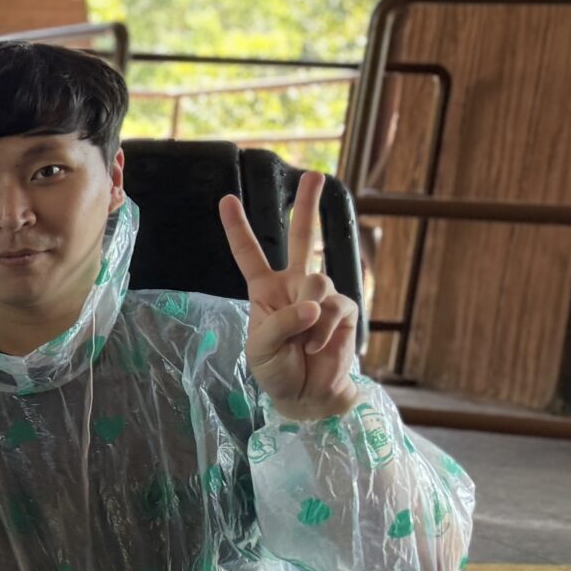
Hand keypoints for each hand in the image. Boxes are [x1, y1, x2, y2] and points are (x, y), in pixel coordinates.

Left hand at [222, 172, 358, 421]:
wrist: (306, 394)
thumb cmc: (276, 369)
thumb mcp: (261, 349)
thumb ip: (280, 323)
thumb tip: (314, 304)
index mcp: (265, 289)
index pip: (249, 253)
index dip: (238, 228)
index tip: (226, 199)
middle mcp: (294, 284)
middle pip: (302, 238)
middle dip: (308, 205)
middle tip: (314, 176)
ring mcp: (321, 295)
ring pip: (318, 283)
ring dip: (310, 317)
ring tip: (304, 343)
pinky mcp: (344, 310)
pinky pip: (336, 308)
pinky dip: (325, 330)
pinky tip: (318, 346)